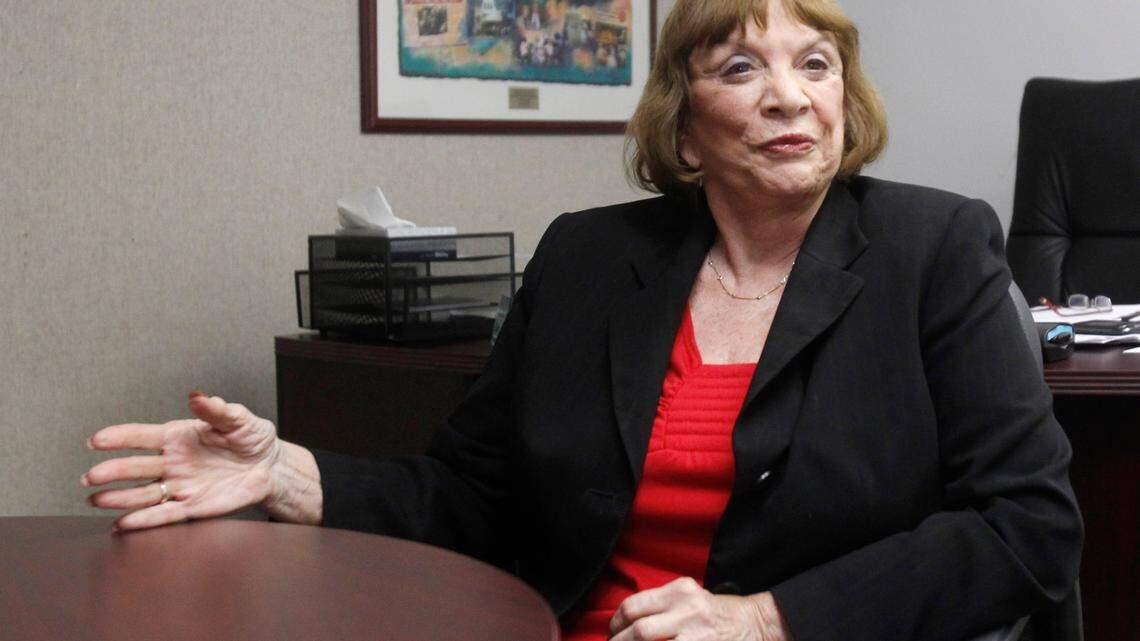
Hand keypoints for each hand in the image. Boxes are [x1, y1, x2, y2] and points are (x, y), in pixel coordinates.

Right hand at [82, 391, 282, 530]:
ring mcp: (181, 486)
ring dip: (119, 498)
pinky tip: (122, 524)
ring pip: (144, 494)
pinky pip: (165, 515)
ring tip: (96, 500)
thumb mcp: (238, 419)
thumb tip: (198, 395)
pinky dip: (144, 520)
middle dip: (112, 472)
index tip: (96, 441)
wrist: (272, 467)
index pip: (142, 436)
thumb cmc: (253, 438)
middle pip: (136, 468)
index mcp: (178, 437)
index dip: (118, 438)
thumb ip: (217, 410)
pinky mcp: (194, 507)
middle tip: (91, 477)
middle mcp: (173, 462)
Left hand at [609, 577, 790, 640]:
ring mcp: (696, 635)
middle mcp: (688, 609)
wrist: (756, 623)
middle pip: (638, 630)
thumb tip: (626, 623)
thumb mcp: (690, 597)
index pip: (634, 606)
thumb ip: (661, 605)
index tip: (612, 633)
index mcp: (680, 590)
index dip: (615, 623)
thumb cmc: (717, 613)